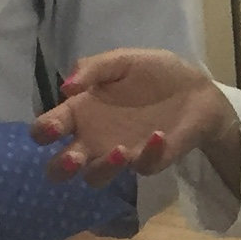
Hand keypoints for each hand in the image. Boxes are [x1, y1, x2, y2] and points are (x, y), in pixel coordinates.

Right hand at [33, 48, 236, 188]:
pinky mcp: (149, 161)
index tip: (56, 126)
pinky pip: (141, 168)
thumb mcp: (123, 61)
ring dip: (103, 168)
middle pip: (59, 168)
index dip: (43, 132)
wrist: (197, 88)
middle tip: (74, 156)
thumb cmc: (154, 74)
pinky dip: (148, 153)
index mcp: (80, 112)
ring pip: (95, 178)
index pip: (46, 129)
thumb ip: (94, 68)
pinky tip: (158, 135)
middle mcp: (93, 138)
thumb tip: (66, 86)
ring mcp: (120, 154)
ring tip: (120, 149)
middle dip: (61, 167)